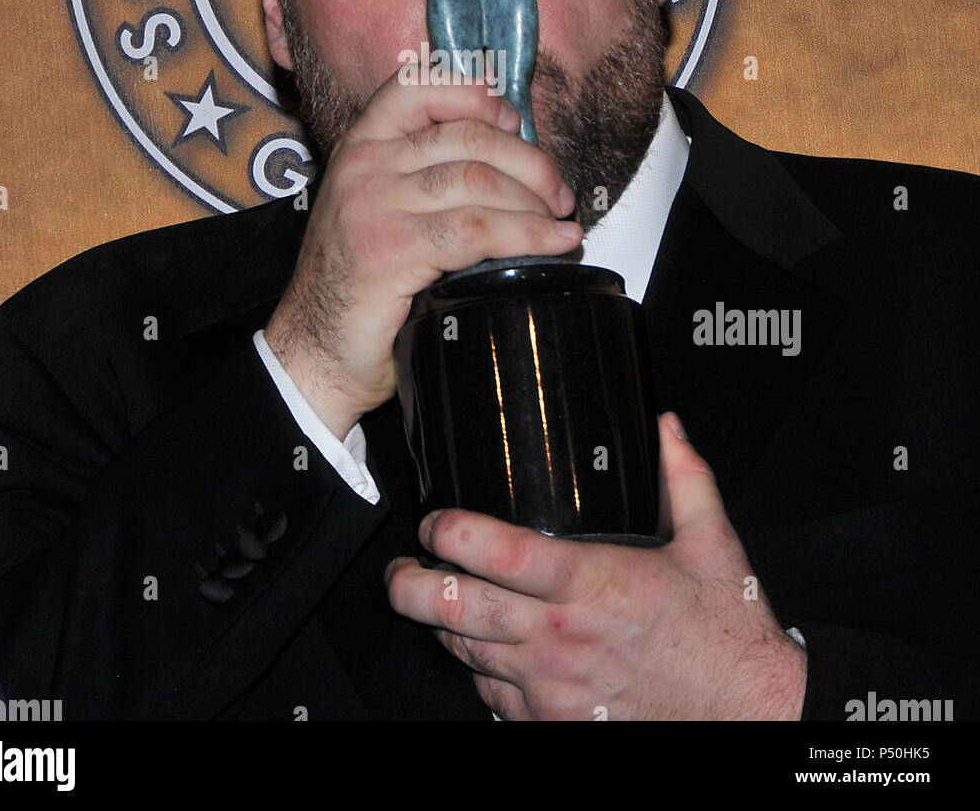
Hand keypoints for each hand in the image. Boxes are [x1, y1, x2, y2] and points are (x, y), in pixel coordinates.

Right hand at [264, 71, 580, 437]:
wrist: (314, 351)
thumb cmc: (358, 286)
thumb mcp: (381, 210)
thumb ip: (425, 178)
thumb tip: (512, 164)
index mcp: (362, 146)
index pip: (418, 86)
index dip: (476, 95)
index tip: (514, 121)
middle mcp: (364, 165)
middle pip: (468, 136)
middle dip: (530, 162)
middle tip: (558, 194)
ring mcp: (373, 204)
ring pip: (478, 180)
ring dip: (534, 202)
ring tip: (558, 225)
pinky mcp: (391, 248)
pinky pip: (476, 228)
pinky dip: (527, 234)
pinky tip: (553, 242)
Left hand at [385, 413, 806, 719]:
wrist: (748, 713)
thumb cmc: (726, 632)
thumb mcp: (712, 541)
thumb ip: (684, 476)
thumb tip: (666, 425)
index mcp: (590, 583)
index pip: (495, 552)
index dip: (450, 533)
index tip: (435, 521)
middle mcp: (560, 636)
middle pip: (457, 611)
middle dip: (412, 588)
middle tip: (401, 570)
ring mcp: (552, 687)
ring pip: (465, 656)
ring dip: (441, 628)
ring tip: (432, 602)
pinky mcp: (555, 724)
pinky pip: (493, 699)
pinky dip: (479, 673)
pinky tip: (483, 652)